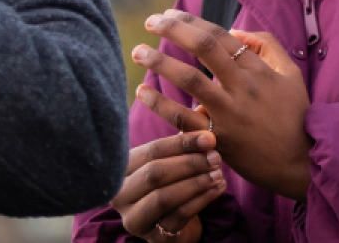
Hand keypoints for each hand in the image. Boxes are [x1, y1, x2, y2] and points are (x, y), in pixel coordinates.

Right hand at [110, 131, 225, 241]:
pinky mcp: (153, 238)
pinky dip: (201, 200)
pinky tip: (217, 189)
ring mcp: (134, 219)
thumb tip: (203, 109)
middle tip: (215, 155)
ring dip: (196, 182)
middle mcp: (119, 194)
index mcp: (120, 168)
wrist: (172, 222)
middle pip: (155, 173)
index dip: (181, 143)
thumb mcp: (172, 157)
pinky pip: (178, 217)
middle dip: (189, 163)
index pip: (151, 151)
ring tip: (218, 172)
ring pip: (165, 197)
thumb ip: (183, 136)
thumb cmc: (170, 181)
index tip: (208, 137)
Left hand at [132, 12, 311, 200]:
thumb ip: (267, 44)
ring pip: (190, 80)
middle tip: (150, 20)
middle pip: (203, 48)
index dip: (191, 21)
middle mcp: (242, 87)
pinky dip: (160, 104)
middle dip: (174, 30)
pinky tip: (142, 91)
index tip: (168, 13)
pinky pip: (184, 119)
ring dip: (161, 62)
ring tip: (138, 52)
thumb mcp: (291, 73)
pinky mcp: (218, 140)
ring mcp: (229, 113)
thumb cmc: (296, 116)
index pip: (219, 35)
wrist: (303, 166)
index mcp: (258, 69)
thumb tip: (235, 30)